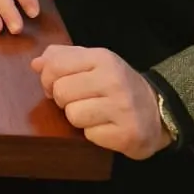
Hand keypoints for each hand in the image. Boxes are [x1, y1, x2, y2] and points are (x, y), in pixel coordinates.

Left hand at [32, 46, 171, 158]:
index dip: (48, 79)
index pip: (55, 65)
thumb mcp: (94, 63)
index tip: (56, 86)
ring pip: (72, 115)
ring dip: (78, 119)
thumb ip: (63, 58)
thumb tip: (36, 63)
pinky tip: (106, 127)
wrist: (158, 110)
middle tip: (79, 101)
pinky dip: (93, 134)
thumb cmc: (117, 85)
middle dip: (63, 100)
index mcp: (103, 58)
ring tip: (94, 115)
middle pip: (61, 92)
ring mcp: (122, 108)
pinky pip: (89, 135)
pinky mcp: (126, 134)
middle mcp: (113, 80)